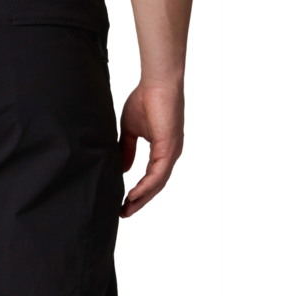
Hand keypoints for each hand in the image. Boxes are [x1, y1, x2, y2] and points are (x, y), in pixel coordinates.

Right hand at [118, 79, 185, 219]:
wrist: (157, 81)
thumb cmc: (145, 99)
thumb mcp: (130, 131)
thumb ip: (127, 150)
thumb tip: (124, 170)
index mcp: (162, 150)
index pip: (151, 178)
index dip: (137, 192)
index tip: (122, 203)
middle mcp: (170, 154)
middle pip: (156, 186)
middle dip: (139, 201)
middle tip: (124, 214)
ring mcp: (172, 152)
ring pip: (158, 184)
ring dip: (141, 198)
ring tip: (126, 209)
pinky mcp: (170, 147)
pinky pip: (158, 174)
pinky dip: (145, 186)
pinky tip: (132, 194)